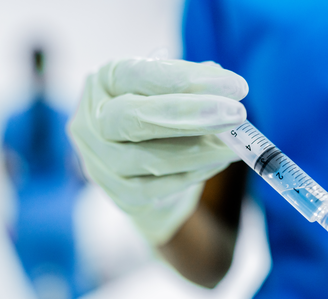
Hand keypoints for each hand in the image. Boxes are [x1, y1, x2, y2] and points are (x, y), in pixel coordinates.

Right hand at [68, 58, 247, 243]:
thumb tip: (224, 84)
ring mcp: (99, 162)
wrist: (143, 168)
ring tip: (234, 143)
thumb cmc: (159, 116)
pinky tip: (217, 161)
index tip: (235, 87)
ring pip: (151, 159)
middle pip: (133, 118)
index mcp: (104, 82)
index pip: (139, 75)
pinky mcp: (119, 194)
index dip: (188, 80)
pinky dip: (194, 173)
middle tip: (236, 113)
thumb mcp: (172, 91)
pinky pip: (159, 187)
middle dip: (191, 115)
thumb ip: (193, 84)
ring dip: (202, 150)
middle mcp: (91, 122)